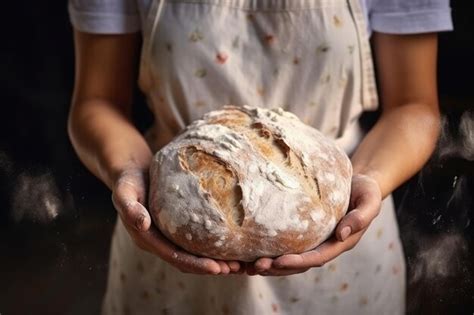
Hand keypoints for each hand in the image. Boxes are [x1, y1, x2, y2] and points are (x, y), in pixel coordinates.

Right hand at [111, 168, 241, 274]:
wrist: (133, 172)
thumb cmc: (128, 180)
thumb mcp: (124, 190)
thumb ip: (129, 207)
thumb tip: (142, 224)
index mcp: (147, 239)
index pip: (174, 257)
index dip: (195, 264)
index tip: (215, 268)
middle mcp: (159, 242)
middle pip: (187, 261)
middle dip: (210, 267)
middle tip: (235, 269)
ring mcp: (168, 236)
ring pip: (194, 254)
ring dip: (215, 260)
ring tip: (238, 263)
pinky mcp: (178, 227)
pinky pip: (197, 240)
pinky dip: (213, 245)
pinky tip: (230, 243)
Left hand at [249, 174, 381, 275]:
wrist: (359, 182)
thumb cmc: (365, 190)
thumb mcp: (370, 200)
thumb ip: (361, 217)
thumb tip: (342, 235)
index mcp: (340, 242)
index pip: (318, 257)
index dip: (299, 261)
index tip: (279, 261)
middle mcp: (326, 245)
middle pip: (300, 263)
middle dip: (278, 267)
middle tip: (256, 266)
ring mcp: (315, 240)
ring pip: (291, 258)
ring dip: (271, 264)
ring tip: (248, 265)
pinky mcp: (306, 231)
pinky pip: (287, 244)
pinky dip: (271, 250)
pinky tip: (253, 250)